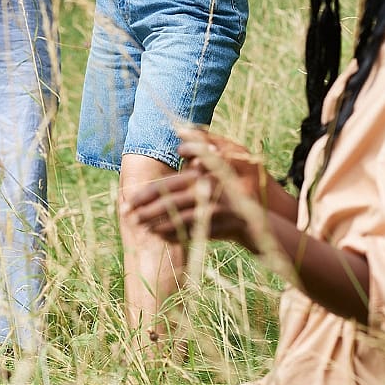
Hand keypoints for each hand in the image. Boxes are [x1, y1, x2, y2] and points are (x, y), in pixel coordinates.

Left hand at [125, 126, 264, 246]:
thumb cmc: (229, 194)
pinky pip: (192, 232)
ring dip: (157, 225)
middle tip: (128, 218)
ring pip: (179, 219)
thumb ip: (194, 166)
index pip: (166, 185)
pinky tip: (161, 236)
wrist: (258, 218)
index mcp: (202, 173)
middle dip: (145, 211)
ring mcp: (216, 207)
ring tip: (142, 228)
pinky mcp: (223, 224)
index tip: (126, 203)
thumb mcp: (213, 175)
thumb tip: (174, 148)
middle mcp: (208, 188)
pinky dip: (174, 235)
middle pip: (169, 202)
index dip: (144, 195)